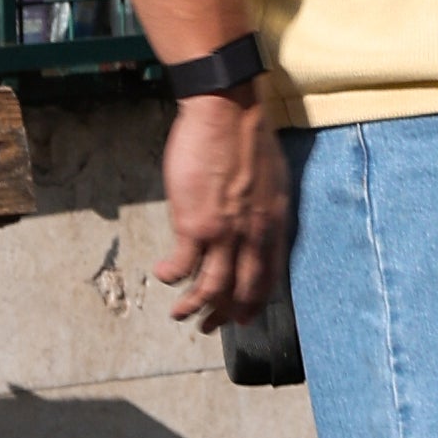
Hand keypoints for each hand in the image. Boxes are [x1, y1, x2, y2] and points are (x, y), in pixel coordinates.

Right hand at [153, 90, 287, 329]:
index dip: (254, 302)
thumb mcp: (272, 180)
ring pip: (211, 288)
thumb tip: (254, 227)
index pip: (269, 277)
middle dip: (225, 315)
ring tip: (179, 314)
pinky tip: (163, 276)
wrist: (228, 110)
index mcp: (274, 224)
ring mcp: (225, 233)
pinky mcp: (195, 224)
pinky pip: (183, 265)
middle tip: (209, 327)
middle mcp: (254, 235)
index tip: (243, 317)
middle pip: (242, 290)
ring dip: (193, 307)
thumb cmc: (247, 136)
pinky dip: (171, 277)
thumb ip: (264, 210)